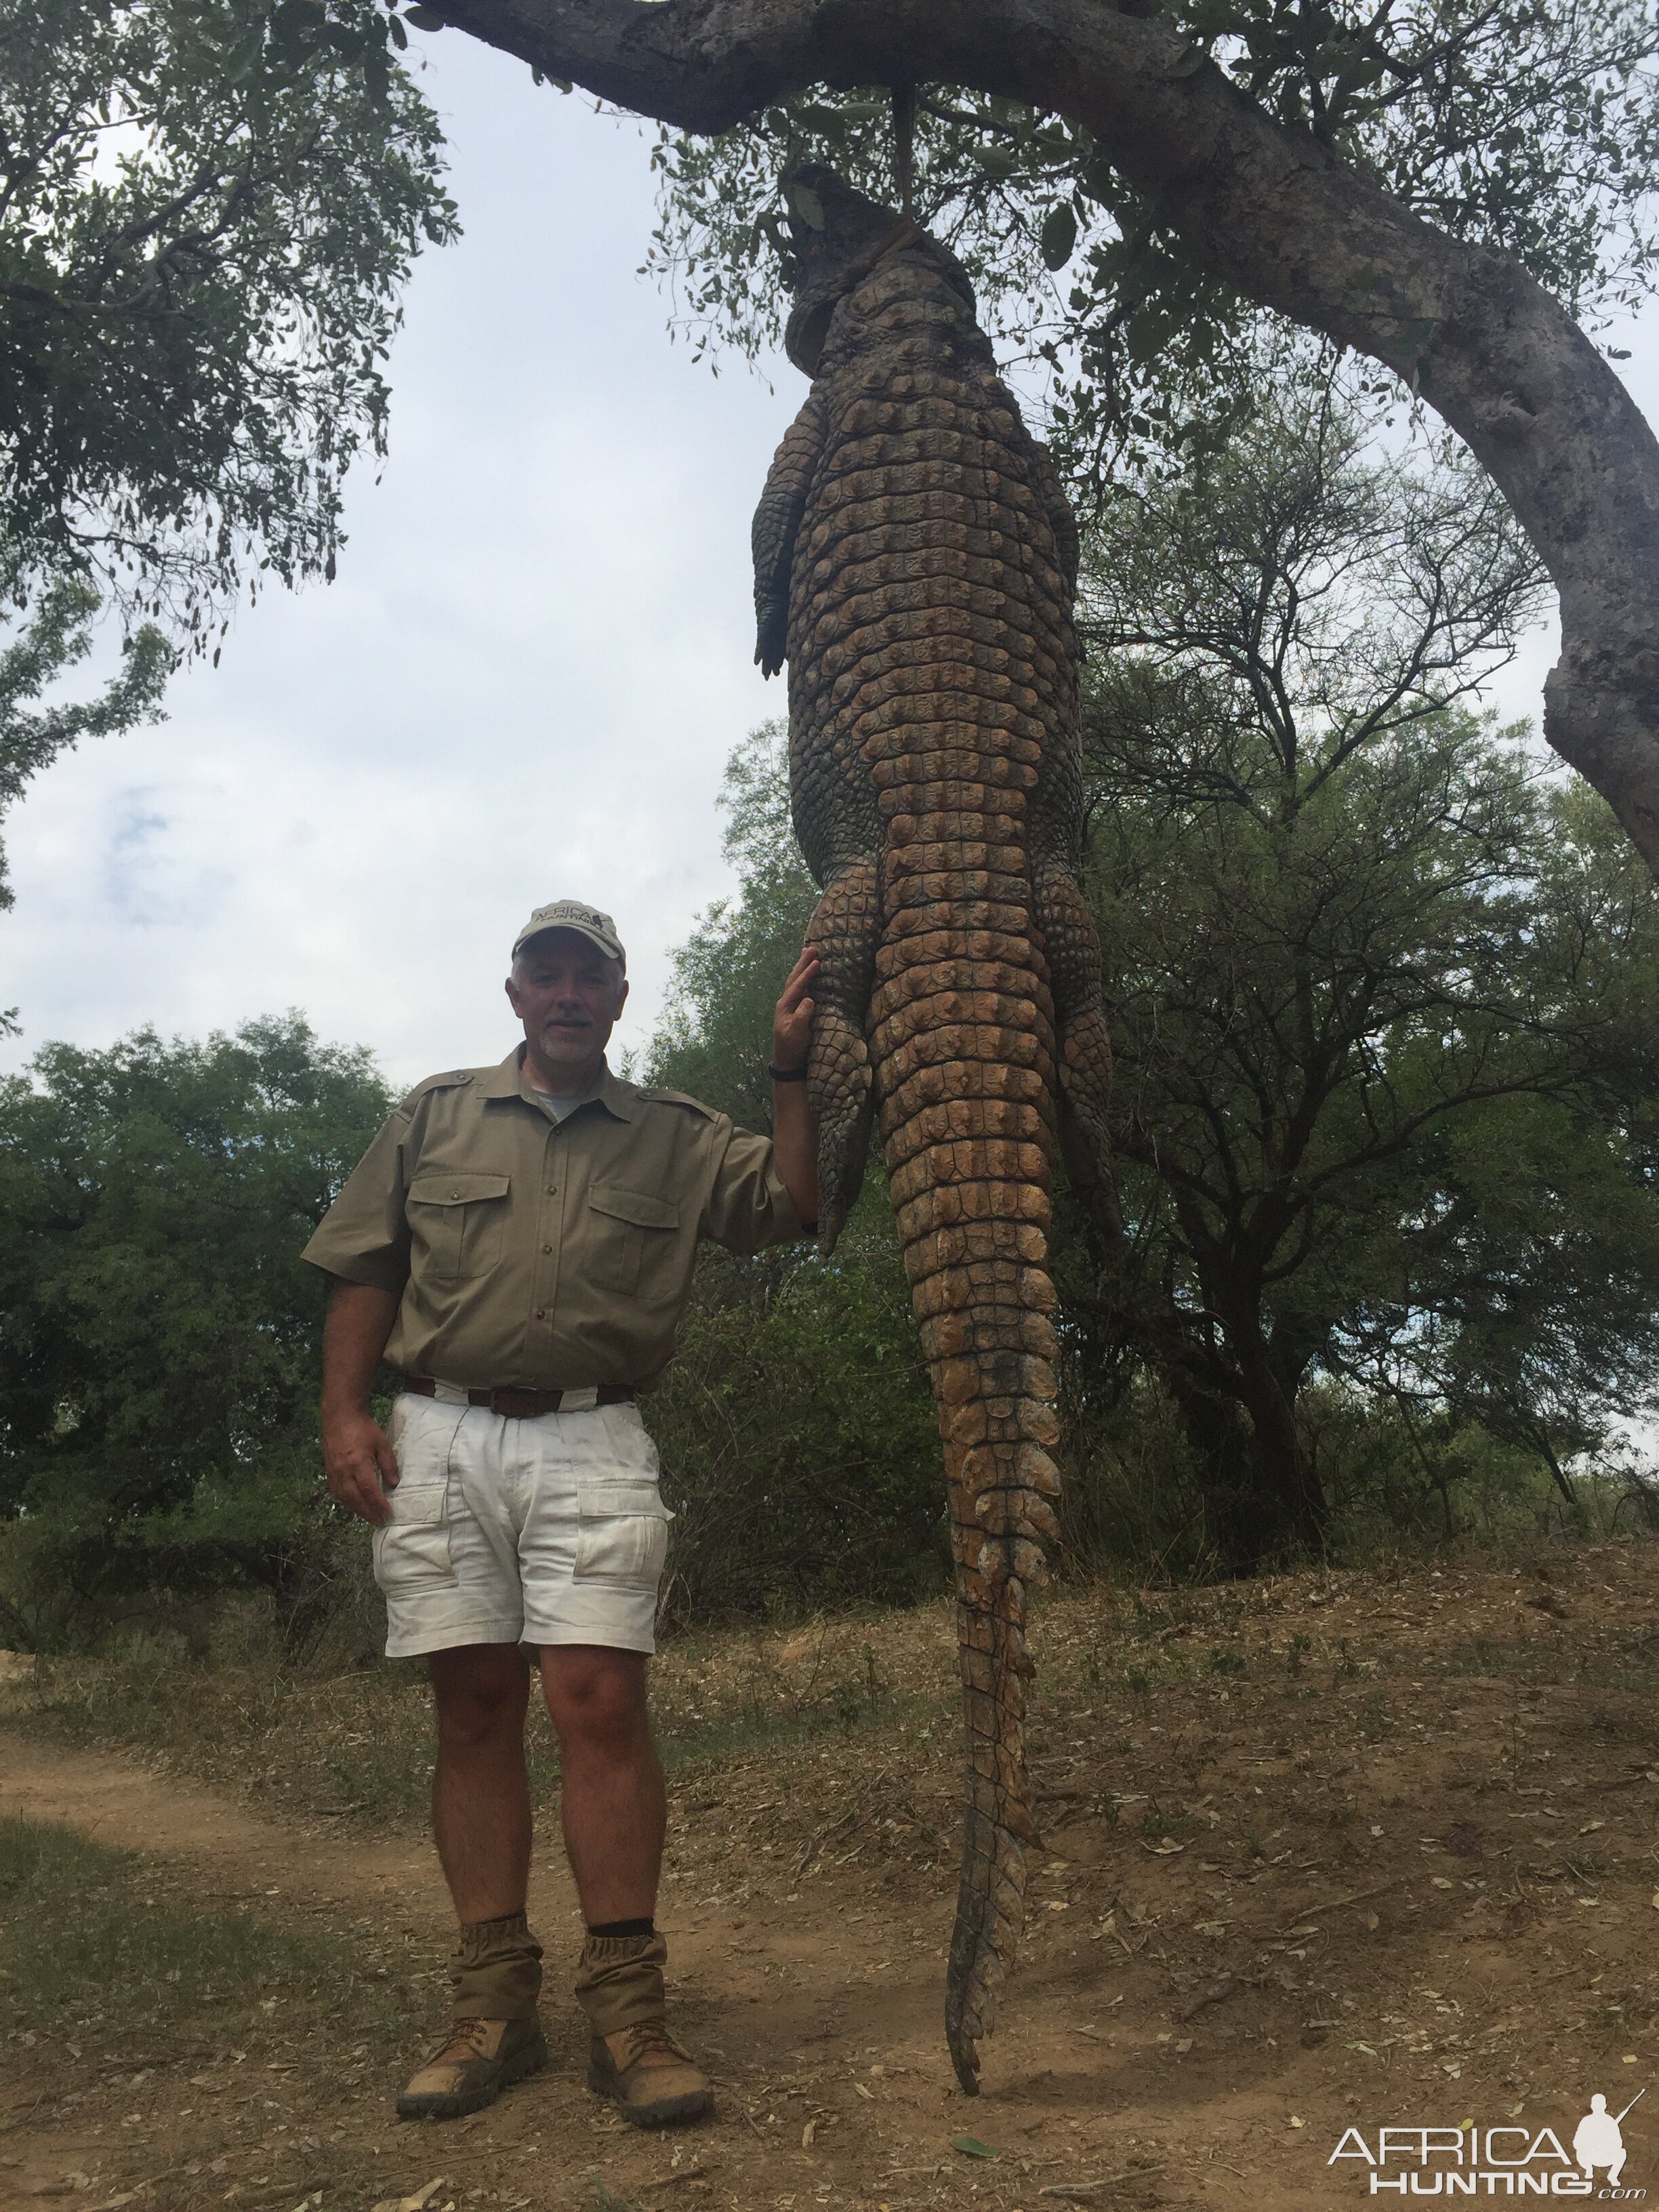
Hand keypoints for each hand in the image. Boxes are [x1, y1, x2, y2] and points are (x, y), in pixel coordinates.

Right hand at [322, 1405, 399, 1526]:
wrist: (339, 1416)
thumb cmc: (363, 1428)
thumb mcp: (381, 1443)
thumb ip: (388, 1464)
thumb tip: (394, 1484)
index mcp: (358, 1463)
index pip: (369, 1489)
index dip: (379, 1504)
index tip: (388, 1514)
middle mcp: (343, 1471)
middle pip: (356, 1498)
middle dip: (368, 1513)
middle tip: (380, 1523)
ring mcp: (333, 1472)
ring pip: (345, 1498)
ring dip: (358, 1510)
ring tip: (370, 1518)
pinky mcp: (328, 1472)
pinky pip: (338, 1493)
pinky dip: (348, 1502)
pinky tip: (356, 1506)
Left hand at [773, 943, 819, 1073]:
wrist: (788, 1061)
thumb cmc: (792, 1047)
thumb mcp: (796, 1033)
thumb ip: (801, 1017)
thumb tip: (809, 999)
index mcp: (785, 1006)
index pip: (796, 986)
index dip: (806, 974)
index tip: (816, 962)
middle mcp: (786, 1002)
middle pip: (794, 978)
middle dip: (802, 963)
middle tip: (812, 948)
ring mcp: (791, 1004)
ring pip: (797, 981)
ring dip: (803, 967)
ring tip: (809, 952)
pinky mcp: (798, 1008)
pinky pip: (802, 987)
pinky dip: (806, 977)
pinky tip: (810, 971)